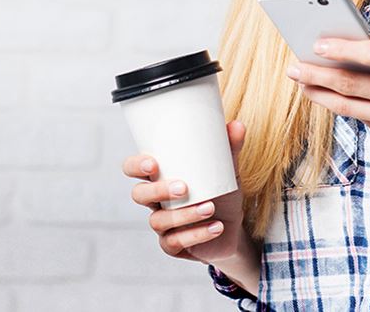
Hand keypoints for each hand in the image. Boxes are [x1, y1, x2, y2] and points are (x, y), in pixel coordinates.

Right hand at [122, 120, 252, 265]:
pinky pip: (174, 242)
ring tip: (210, 208)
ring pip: (158, 221)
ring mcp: (162, 225)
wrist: (233, 229)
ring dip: (185, 215)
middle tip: (183, 188)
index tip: (153, 164)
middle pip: (139, 195)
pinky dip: (196, 234)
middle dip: (157, 191)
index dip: (135, 166)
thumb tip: (236, 125)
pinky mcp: (173, 245)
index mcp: (160, 177)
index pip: (132, 168)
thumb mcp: (227, 171)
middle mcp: (155, 201)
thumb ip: (229, 149)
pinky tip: (216, 227)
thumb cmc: (221, 194)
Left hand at [285, 36, 369, 156]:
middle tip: (293, 66)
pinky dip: (341, 105)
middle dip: (316, 74)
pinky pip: (360, 118)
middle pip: (351, 83)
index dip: (342, 48)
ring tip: (301, 81)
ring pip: (347, 106)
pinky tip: (326, 95)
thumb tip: (343, 49)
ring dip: (318, 93)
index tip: (316, 43)